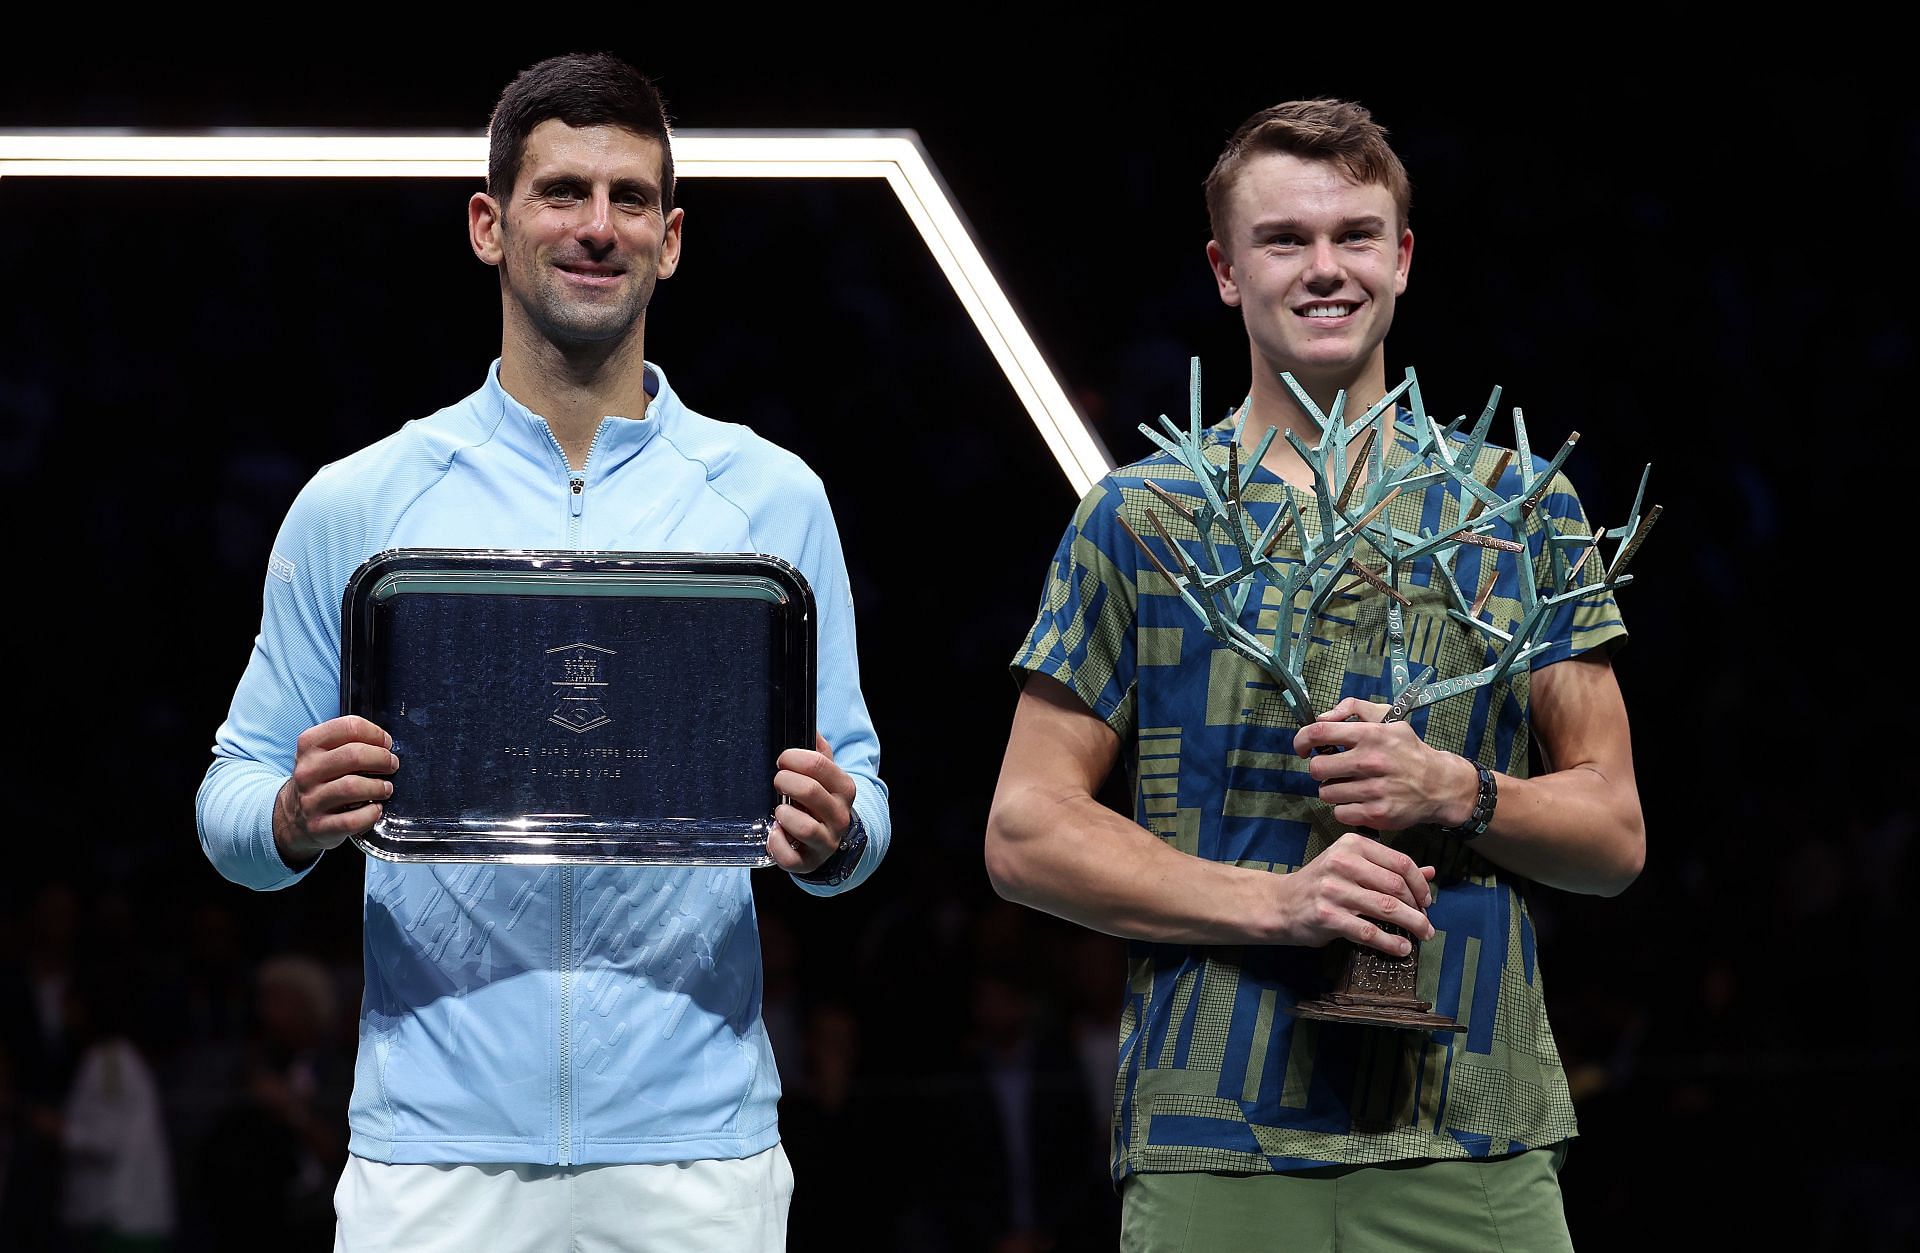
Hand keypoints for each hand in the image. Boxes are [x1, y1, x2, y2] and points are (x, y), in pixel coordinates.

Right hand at [273, 715, 396, 867]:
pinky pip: (352, 820)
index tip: (386, 743)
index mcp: (310, 745)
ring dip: (378, 787)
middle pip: (354, 755)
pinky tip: (375, 809)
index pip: (349, 727)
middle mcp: (307, 771)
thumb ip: (351, 742)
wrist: (294, 817)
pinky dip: (371, 814)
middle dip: (382, 758)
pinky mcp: (319, 826)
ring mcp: (311, 800)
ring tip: (385, 788)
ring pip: (353, 787)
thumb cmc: (321, 780)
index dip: (375, 733)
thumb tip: (385, 744)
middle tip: (391, 765)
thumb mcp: (326, 753)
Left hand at [768, 733, 855, 874]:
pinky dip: (776, 844)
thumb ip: (820, 754)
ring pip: (804, 827)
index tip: (783, 760)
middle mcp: (839, 816)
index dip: (794, 757)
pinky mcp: (809, 862)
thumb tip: (812, 728)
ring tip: (779, 811)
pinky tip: (774, 833)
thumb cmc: (821, 802)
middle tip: (777, 781)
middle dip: (785, 781)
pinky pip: (790, 857)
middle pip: (810, 791)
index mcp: (844, 789)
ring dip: (783, 814)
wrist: (830, 840)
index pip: (820, 764)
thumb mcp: (827, 777)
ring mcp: (826, 841)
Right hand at [1273, 832, 1436, 955]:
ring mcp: (1333, 889)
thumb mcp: (1353, 866)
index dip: (1420, 884)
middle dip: (1418, 908)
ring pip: (1387, 908)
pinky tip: (1401, 948)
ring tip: (1422, 936)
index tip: (1427, 902)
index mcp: (1352, 845)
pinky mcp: (1327, 916)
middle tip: (1427, 923)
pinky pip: (1368, 931)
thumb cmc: (1322, 883)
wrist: (1281, 903)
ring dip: (1411, 925)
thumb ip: (1389, 868)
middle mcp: (1343, 863)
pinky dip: (1390, 942)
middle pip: (1396, 886)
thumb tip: (1430, 872)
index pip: (1400, 862)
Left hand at [1292, 697, 1479, 831]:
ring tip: (1350, 785)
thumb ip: (1353, 708)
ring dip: (1333, 790)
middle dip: (1320, 769)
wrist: (1439, 784)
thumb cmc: (1408, 750)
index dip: (1301, 740)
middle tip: (1333, 770)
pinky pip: (1340, 813)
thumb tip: (1322, 717)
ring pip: (1326, 792)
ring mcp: (1373, 789)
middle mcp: (1370, 761)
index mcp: (1370, 735)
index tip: (1302, 748)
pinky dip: (1345, 809)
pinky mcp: (1376, 813)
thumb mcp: (1388, 718)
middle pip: (1316, 768)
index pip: (1319, 732)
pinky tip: (1358, 801)